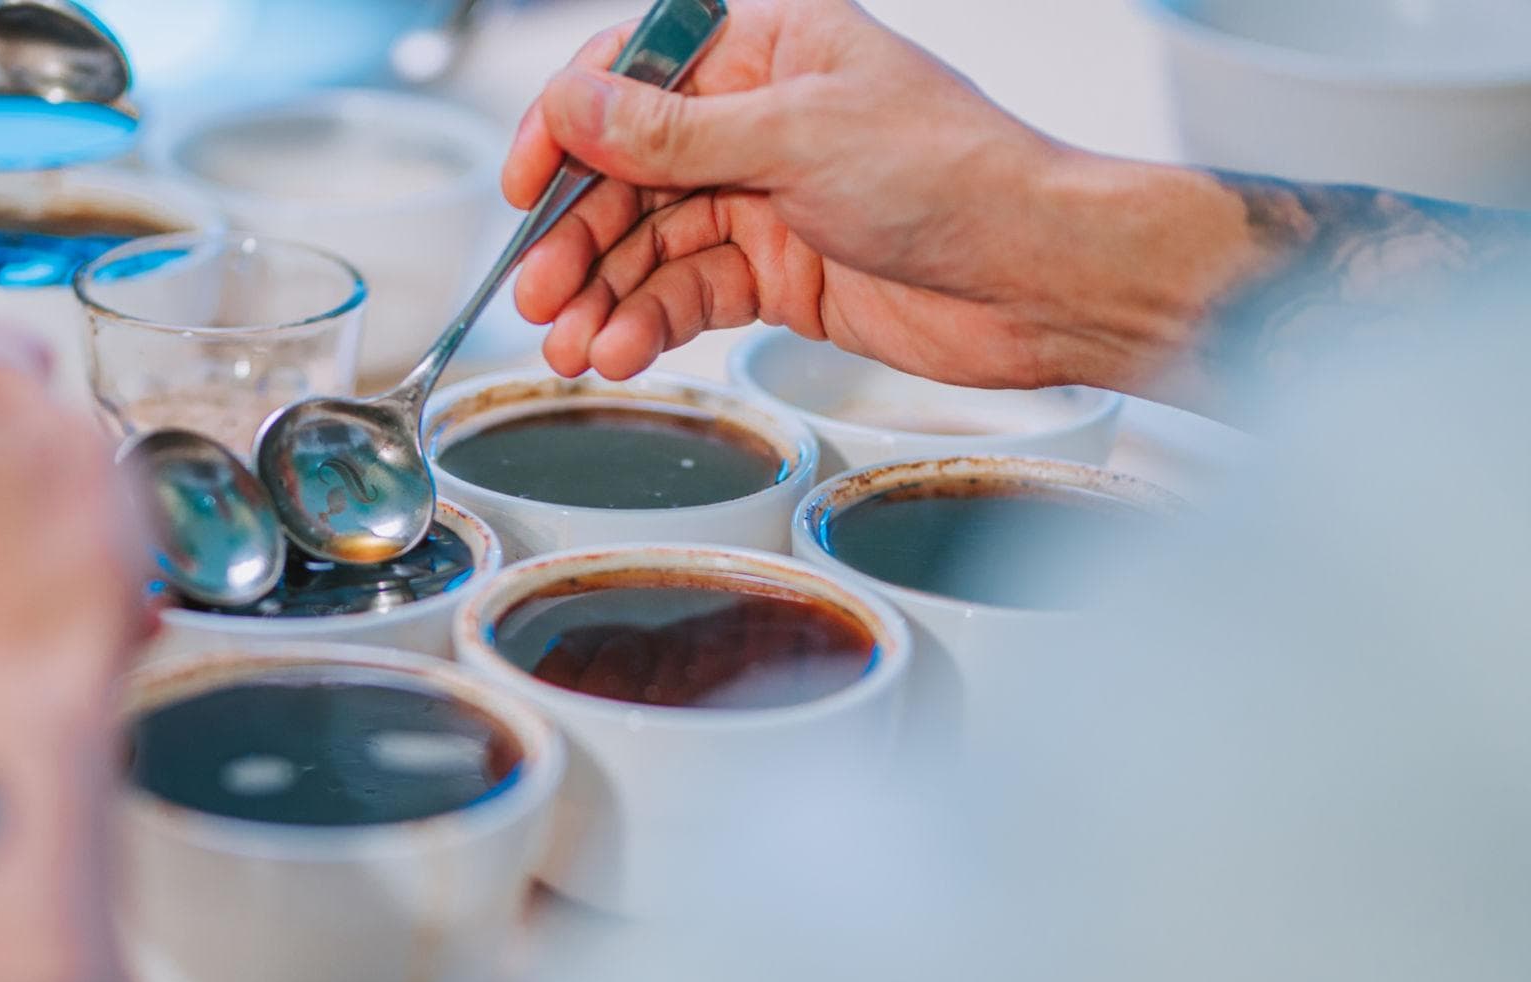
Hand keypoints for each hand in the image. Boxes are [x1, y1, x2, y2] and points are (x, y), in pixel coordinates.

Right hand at [506, 0, 1257, 393]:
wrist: (1040, 280)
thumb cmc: (957, 175)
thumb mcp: (795, 139)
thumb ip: (671, 131)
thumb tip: (572, 104)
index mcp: (769, 48)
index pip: (633, 74)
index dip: (567, 128)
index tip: (524, 184)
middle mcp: (760, 119)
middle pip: (629, 171)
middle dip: (579, 235)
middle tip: (539, 292)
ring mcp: (767, 200)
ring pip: (652, 244)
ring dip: (606, 294)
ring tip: (574, 344)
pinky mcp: (779, 274)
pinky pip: (690, 295)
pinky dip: (651, 326)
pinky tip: (623, 351)